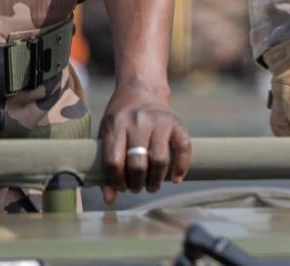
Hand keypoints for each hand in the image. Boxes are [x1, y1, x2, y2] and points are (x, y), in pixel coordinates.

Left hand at [98, 80, 191, 202]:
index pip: (114, 162)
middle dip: (137, 183)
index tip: (120, 187)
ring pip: (160, 160)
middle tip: (137, 188)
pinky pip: (183, 148)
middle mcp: (138, 122)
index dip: (116, 181)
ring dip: (156, 179)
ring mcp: (159, 121)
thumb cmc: (120, 118)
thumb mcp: (106, 134)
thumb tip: (110, 200)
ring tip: (152, 186)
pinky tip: (176, 178)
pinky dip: (181, 167)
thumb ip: (106, 166)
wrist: (141, 89)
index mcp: (116, 125)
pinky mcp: (177, 122)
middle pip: (138, 163)